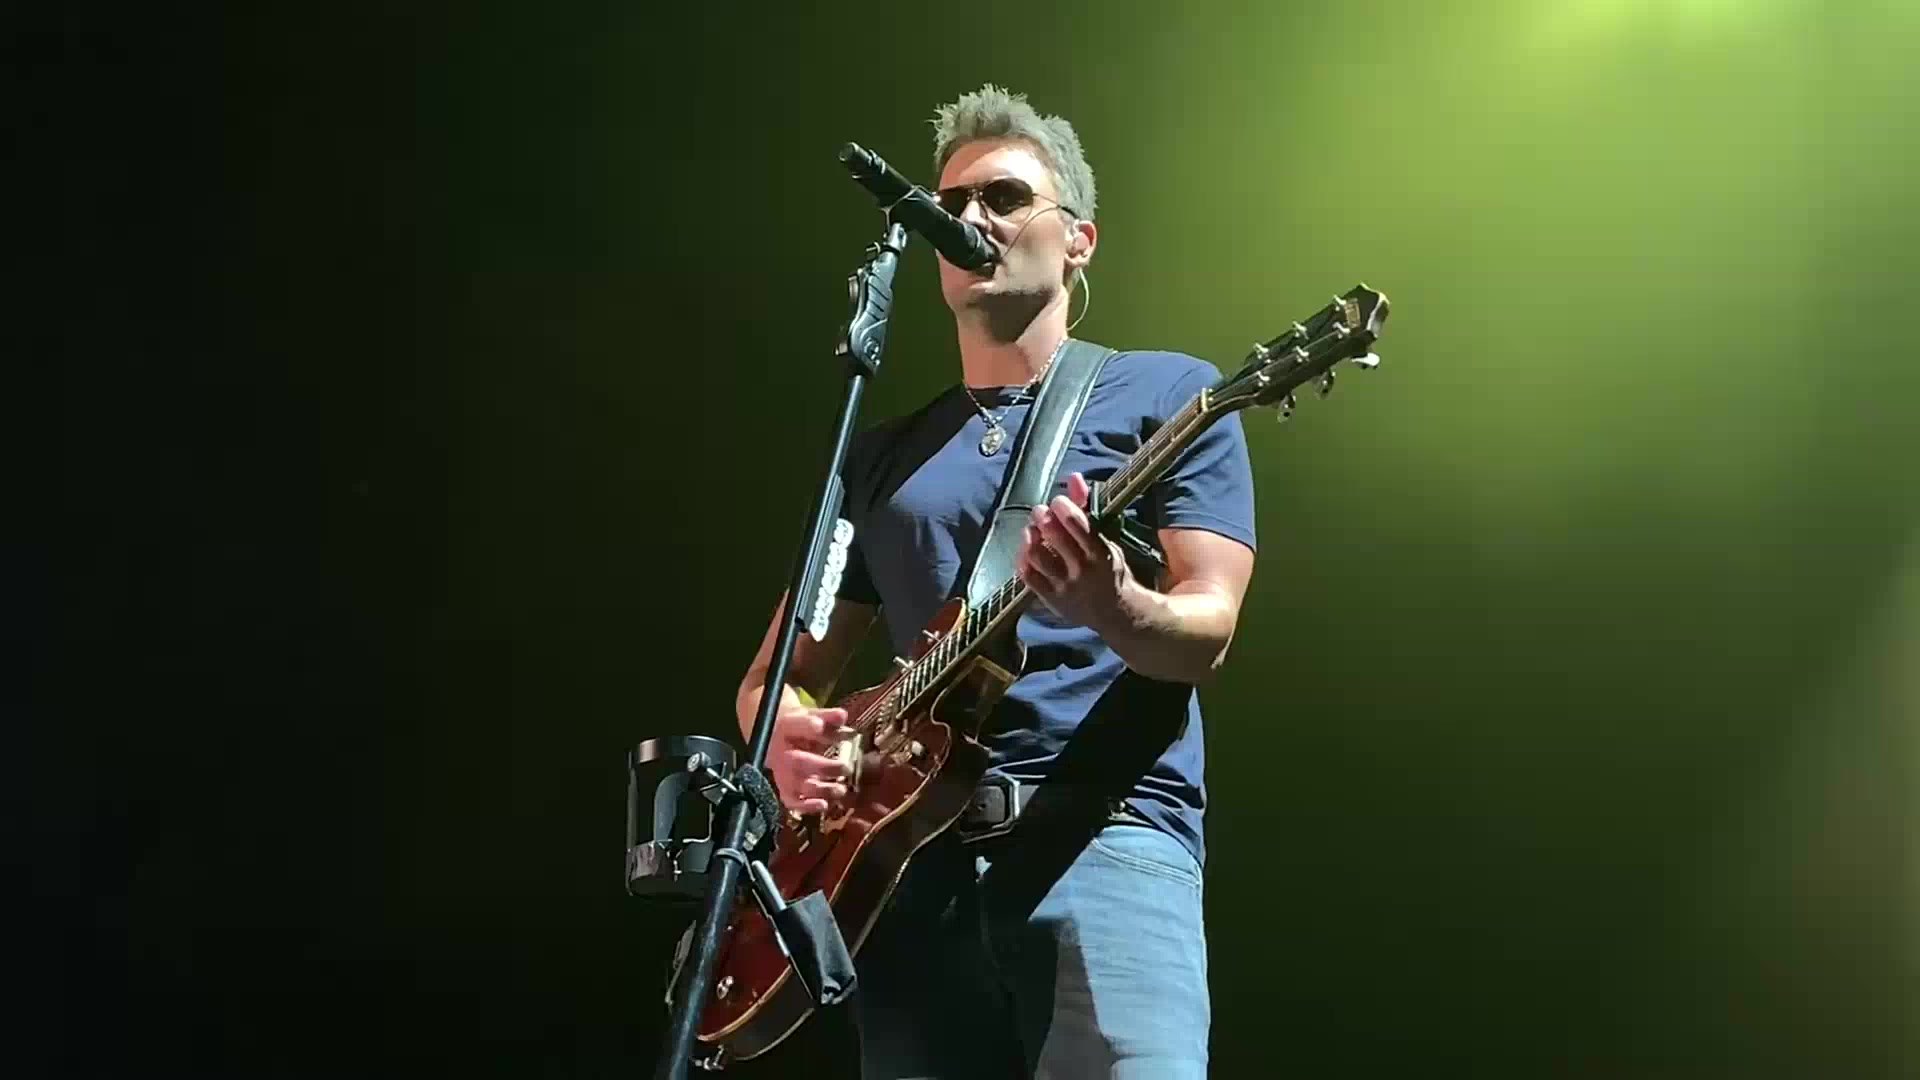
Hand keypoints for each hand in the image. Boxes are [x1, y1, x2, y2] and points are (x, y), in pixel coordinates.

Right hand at [767, 704, 853, 814]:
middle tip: (846, 767)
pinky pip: (791, 802)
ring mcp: (781, 773)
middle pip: (798, 762)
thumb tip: (842, 716)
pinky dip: (806, 806)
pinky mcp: (784, 789)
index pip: (795, 725)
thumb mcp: (813, 716)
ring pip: (797, 785)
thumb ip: (828, 717)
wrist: (776, 738)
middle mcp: (780, 752)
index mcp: (786, 728)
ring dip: (820, 789)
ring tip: (841, 789)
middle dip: (823, 767)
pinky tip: (824, 805)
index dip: (807, 726)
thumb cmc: (800, 727)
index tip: (819, 725)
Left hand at [1015, 472, 1131, 629]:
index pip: (1077, 526)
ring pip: (1038, 556)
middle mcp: (1082, 570)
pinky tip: (1026, 548)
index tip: (1058, 501)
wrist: (1115, 613)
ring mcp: (1064, 586)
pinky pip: (1028, 576)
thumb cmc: (1110, 570)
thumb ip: (1086, 510)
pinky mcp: (1050, 599)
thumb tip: (1073, 478)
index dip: (1063, 508)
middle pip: (1054, 538)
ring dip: (1030, 536)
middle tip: (1040, 511)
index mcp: (1100, 554)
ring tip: (1032, 529)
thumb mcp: (1106, 540)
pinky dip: (1023, 558)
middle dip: (1043, 517)